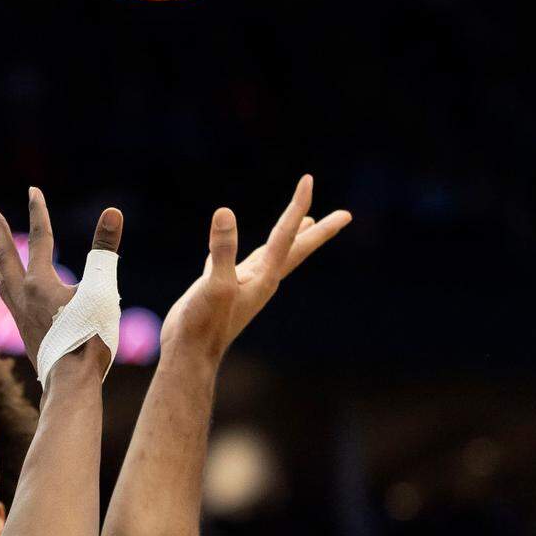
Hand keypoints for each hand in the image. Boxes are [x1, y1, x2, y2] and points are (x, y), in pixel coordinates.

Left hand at [0, 189, 122, 371]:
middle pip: (5, 253)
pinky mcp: (24, 332)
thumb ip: (105, 250)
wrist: (71, 382)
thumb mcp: (102, 290)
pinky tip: (8, 294)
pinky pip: (7, 300)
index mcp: (40, 282)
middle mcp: (23, 295)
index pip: (39, 237)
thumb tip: (113, 212)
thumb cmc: (90, 337)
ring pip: (1, 280)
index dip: (38, 211)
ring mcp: (20, 315)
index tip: (33, 191)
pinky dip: (3, 287)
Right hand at [160, 177, 350, 360]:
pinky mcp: (222, 289)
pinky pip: (236, 261)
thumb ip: (222, 250)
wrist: (189, 355)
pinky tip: (228, 243)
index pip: (287, 235)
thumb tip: (225, 212)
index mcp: (264, 277)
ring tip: (304, 221)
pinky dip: (238, 248)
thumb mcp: (215, 284)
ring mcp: (242, 285)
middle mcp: (260, 280)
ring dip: (290, 236)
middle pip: (296, 248)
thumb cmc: (203, 326)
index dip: (298, 206)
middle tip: (345, 215)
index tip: (308, 180)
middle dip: (319, 231)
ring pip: (272, 253)